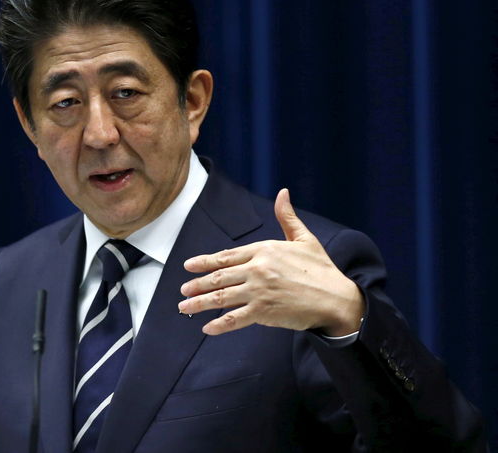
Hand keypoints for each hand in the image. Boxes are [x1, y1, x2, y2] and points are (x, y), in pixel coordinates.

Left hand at [178, 189, 363, 335]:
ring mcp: (259, 291)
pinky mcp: (264, 312)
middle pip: (219, 277)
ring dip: (200, 303)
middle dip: (197, 284)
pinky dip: (220, 324)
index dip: (204, 262)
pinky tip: (207, 328)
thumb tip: (283, 192)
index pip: (226, 256)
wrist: (337, 298)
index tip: (188, 266)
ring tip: (185, 307)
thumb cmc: (321, 269)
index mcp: (264, 250)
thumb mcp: (304, 239)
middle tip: (183, 290)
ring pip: (222, 297)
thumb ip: (287, 217)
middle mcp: (257, 269)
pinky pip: (236, 319)